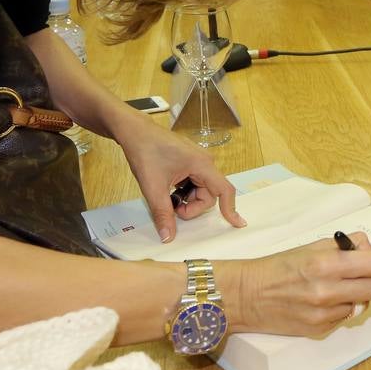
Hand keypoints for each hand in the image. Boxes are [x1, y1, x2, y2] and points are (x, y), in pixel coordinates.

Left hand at [113, 113, 242, 242]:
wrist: (134, 131)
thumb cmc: (145, 153)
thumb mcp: (153, 188)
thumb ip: (163, 214)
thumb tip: (168, 238)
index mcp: (202, 165)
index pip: (224, 190)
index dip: (231, 208)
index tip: (237, 224)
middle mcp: (204, 162)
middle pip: (209, 194)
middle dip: (192, 207)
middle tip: (171, 209)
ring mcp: (197, 160)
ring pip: (200, 190)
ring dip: (186, 199)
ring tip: (166, 197)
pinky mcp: (189, 161)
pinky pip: (193, 182)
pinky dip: (183, 191)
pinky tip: (168, 189)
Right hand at [223, 232, 370, 336]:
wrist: (247, 296)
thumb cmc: (278, 268)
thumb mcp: (310, 247)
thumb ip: (344, 246)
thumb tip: (368, 248)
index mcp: (325, 263)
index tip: (368, 261)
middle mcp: (327, 290)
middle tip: (364, 276)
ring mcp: (324, 313)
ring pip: (363, 304)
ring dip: (356, 296)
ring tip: (337, 288)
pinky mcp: (319, 329)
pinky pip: (345, 317)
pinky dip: (340, 309)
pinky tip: (323, 302)